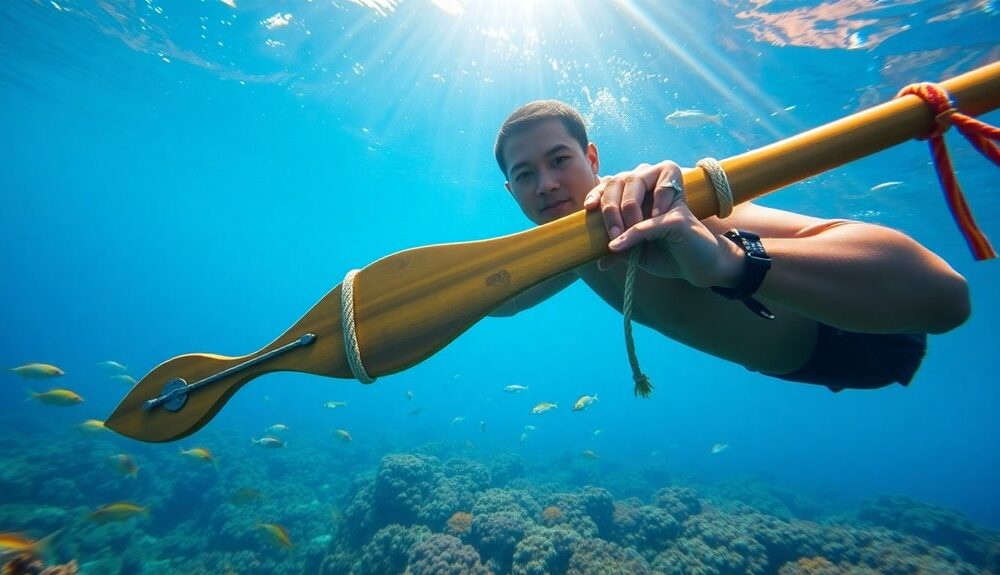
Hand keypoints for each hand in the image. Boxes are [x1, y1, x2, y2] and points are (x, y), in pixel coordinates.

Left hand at [583, 160, 739, 287]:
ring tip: (617, 238)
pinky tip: (620, 244)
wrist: (699, 268)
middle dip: (609, 207)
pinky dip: (632, 234)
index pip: (615, 181)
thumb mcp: (636, 251)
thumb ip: (618, 247)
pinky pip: (648, 221)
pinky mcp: (678, 215)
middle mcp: (655, 187)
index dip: (599, 191)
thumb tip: (595, 257)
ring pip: (635, 189)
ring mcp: (668, 197)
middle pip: (622, 180)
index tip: (588, 208)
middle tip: (608, 236)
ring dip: (621, 214)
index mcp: (643, 193)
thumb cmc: (668, 254)